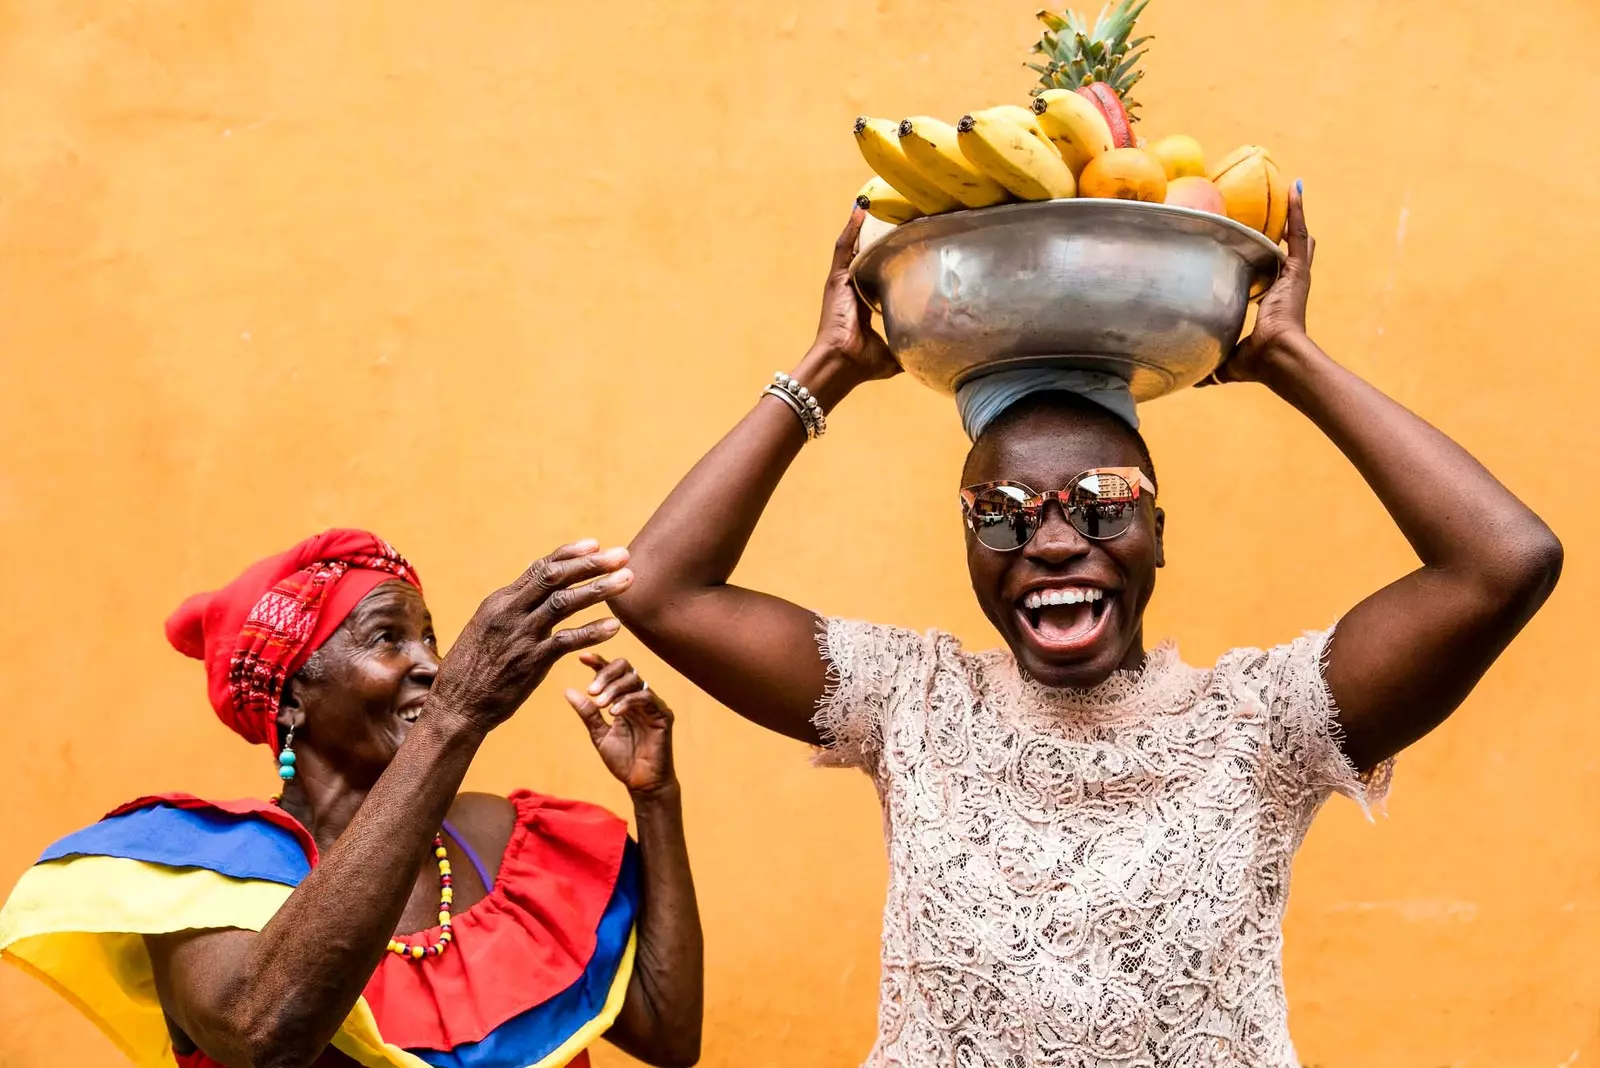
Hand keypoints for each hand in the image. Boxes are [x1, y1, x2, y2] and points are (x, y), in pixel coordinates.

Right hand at [428, 541, 631, 732]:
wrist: (455, 706)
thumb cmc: (473, 669)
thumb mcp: (487, 629)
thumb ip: (513, 612)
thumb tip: (536, 596)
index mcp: (499, 601)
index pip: (539, 569)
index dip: (569, 554)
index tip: (595, 544)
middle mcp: (509, 612)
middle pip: (555, 577)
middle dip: (591, 563)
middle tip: (622, 554)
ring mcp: (520, 636)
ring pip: (564, 603)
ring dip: (599, 589)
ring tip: (628, 580)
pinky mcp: (530, 662)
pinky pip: (567, 641)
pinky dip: (592, 631)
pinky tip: (615, 626)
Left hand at [567, 655, 676, 795]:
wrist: (642, 784)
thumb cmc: (623, 760)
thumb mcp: (599, 734)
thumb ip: (588, 713)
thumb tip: (568, 691)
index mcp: (624, 699)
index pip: (613, 672)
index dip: (599, 662)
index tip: (582, 658)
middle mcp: (639, 697)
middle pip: (626, 668)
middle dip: (606, 675)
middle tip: (592, 691)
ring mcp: (653, 705)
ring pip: (635, 681)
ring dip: (614, 689)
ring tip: (600, 704)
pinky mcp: (663, 716)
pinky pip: (646, 698)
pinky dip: (628, 701)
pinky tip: (614, 712)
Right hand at [809, 208, 899, 381]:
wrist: (842, 363)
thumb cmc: (862, 364)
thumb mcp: (893, 353)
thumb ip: (909, 346)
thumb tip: (932, 351)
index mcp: (863, 306)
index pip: (878, 276)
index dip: (889, 260)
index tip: (906, 245)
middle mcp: (852, 290)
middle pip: (866, 256)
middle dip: (877, 237)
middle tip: (894, 216)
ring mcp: (842, 283)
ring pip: (855, 247)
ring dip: (863, 226)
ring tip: (874, 204)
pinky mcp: (836, 280)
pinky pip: (844, 248)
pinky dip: (851, 228)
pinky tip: (860, 210)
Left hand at [1206, 182, 1314, 385]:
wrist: (1278, 358)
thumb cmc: (1258, 363)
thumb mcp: (1230, 361)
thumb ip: (1213, 367)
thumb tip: (1195, 380)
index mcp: (1273, 304)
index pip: (1271, 276)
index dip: (1266, 262)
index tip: (1257, 248)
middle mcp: (1287, 286)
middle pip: (1289, 253)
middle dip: (1286, 233)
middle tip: (1284, 210)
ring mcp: (1295, 277)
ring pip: (1296, 238)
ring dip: (1293, 215)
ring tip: (1291, 190)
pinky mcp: (1298, 272)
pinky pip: (1297, 234)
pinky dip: (1297, 211)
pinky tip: (1295, 187)